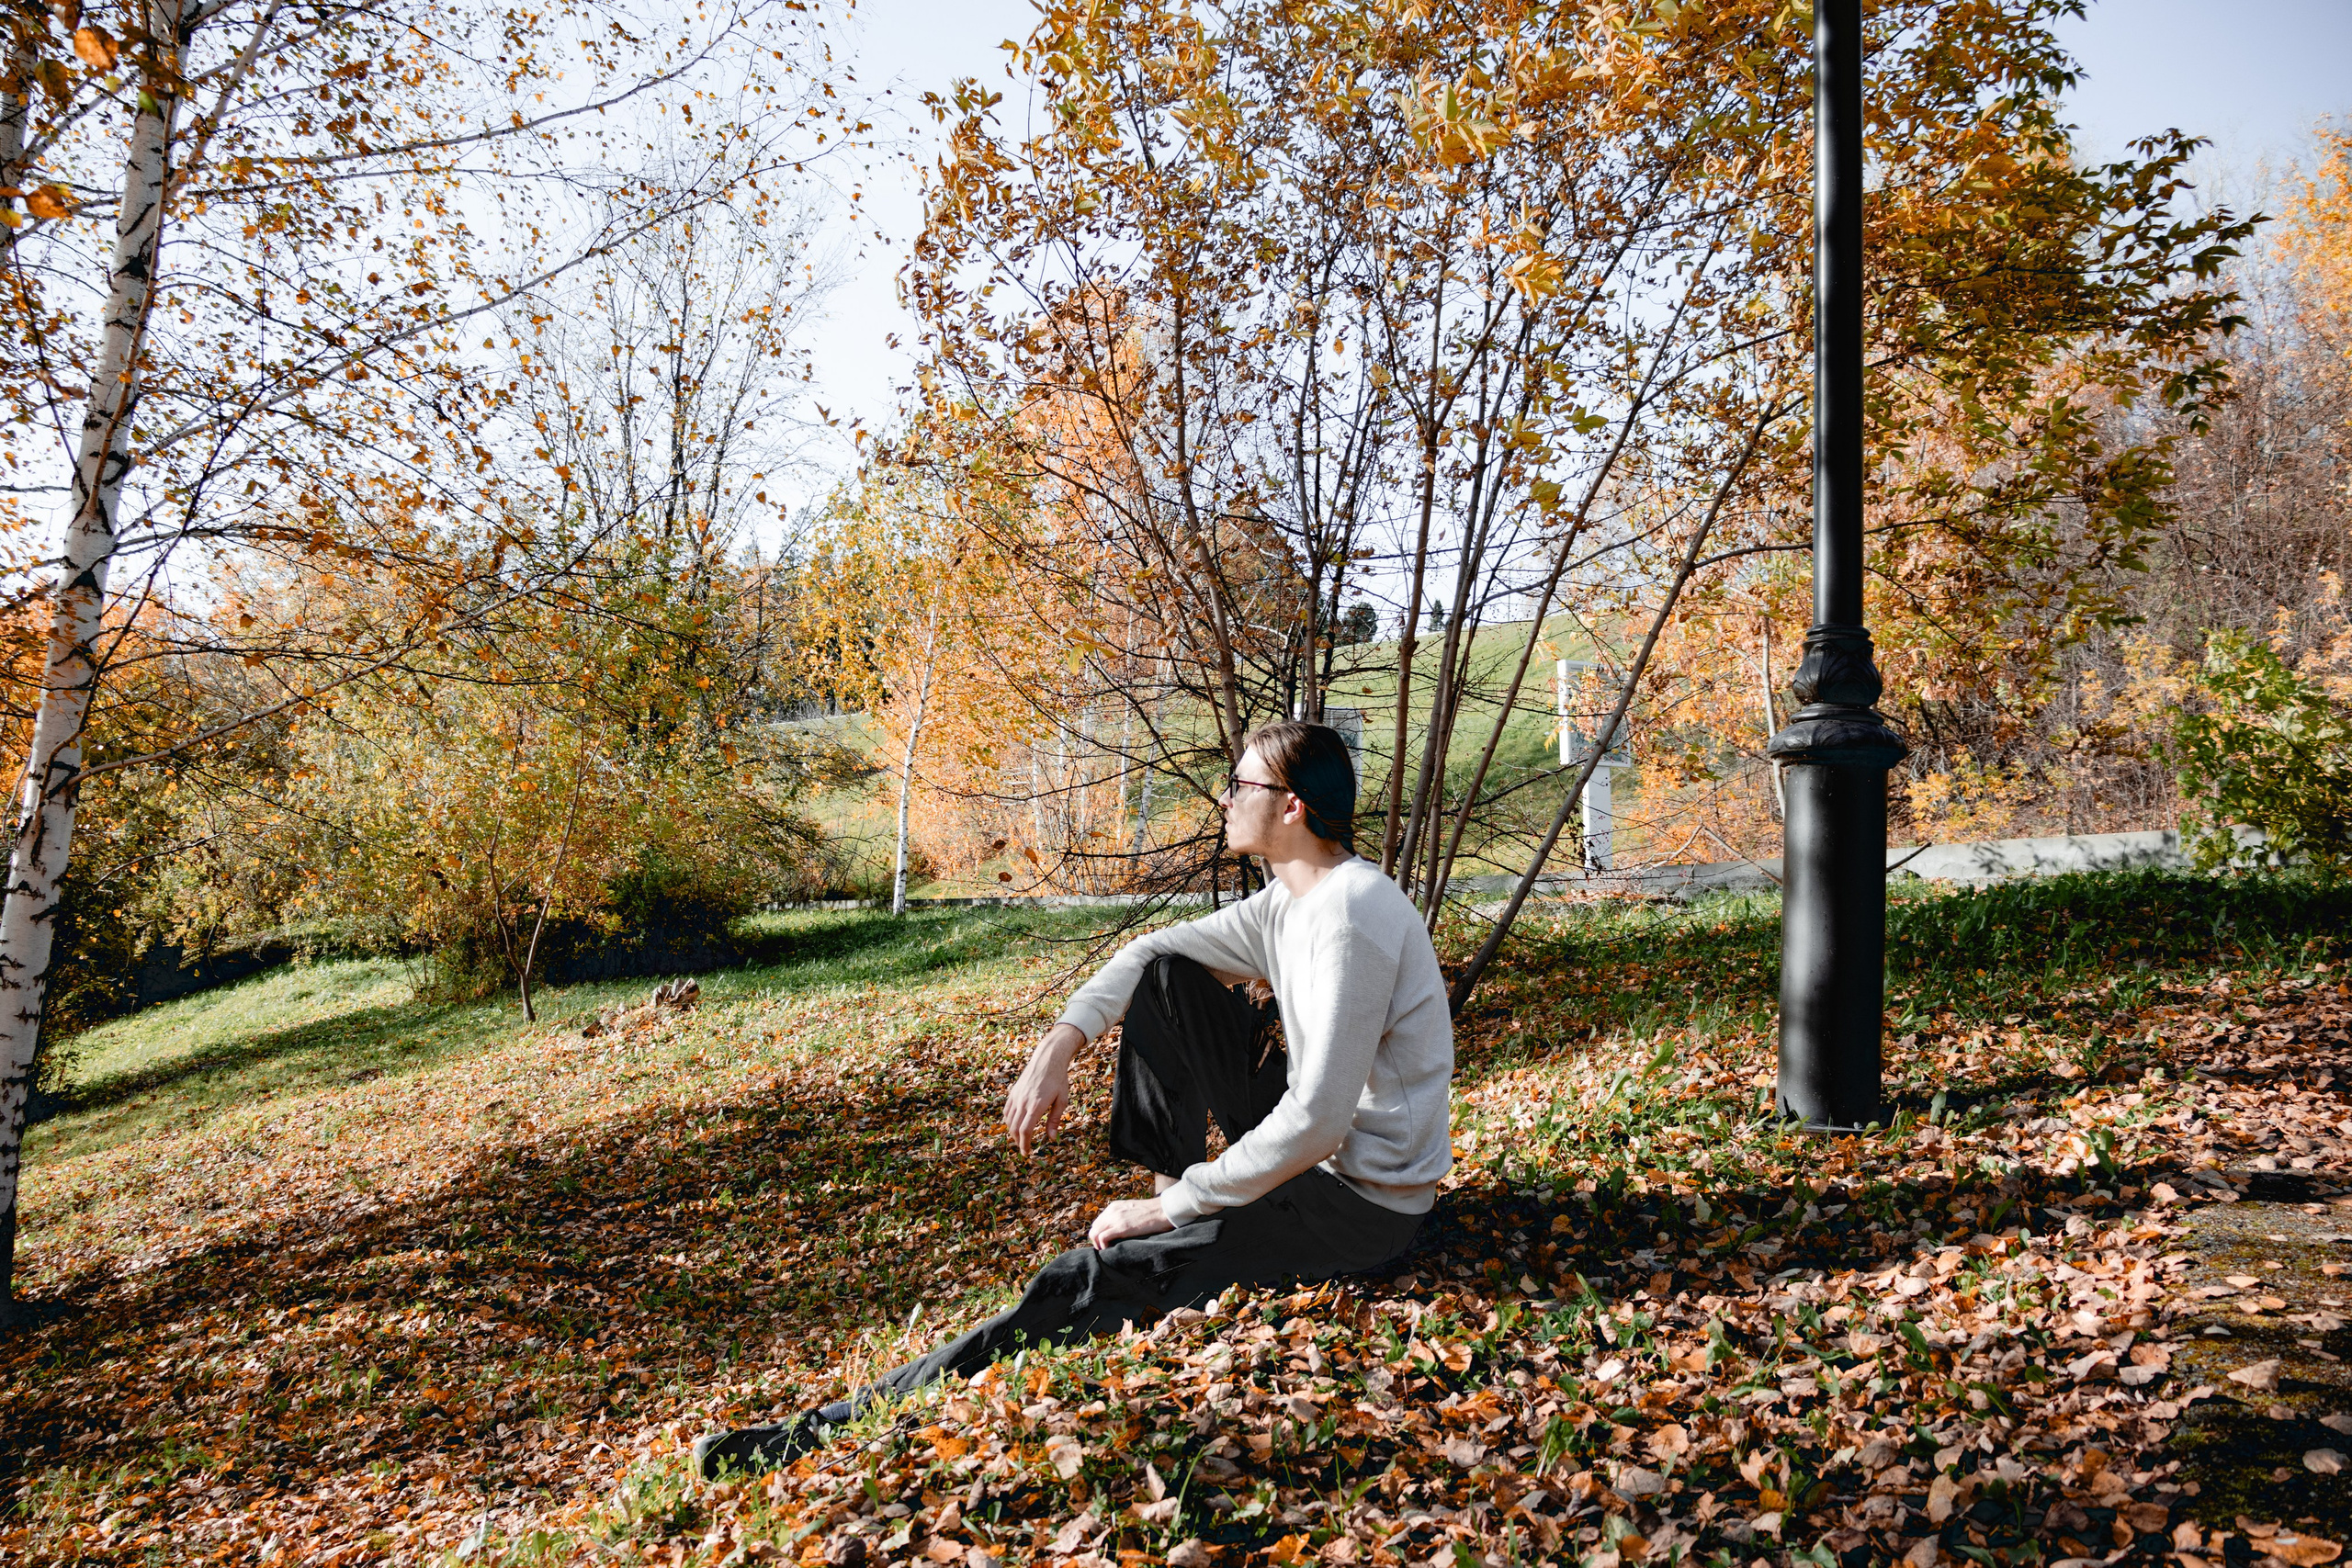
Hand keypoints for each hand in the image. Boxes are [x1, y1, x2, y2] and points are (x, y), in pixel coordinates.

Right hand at [1004, 1022, 1083, 1154]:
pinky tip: (1015, 1125)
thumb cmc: (1058, 1080)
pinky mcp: (1014, 1092)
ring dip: (1013, 1133)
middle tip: (1024, 1149)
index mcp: (1036, 1105)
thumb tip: (1051, 1138)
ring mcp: (1017, 1096)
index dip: (1024, 1144)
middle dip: (1019, 1142)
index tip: (1026, 1153)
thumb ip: (1055, 1120)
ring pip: (1009, 1120)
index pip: (1025, 1130)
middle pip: (1015, 1128)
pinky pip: (1007, 1110)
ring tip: (1021, 1139)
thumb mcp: (1062, 1100)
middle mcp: (1023, 1101)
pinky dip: (1009, 1121)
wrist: (1047, 1059)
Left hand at [1089, 1195, 1173, 1250]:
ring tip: (1106, 1251)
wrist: (1164, 1210)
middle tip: (1105, 1249)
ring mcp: (1116, 1218)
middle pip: (1094, 1228)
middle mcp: (1112, 1211)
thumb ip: (1124, 1217)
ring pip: (1095, 1233)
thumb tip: (1121, 1229)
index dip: (1099, 1234)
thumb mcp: (1133, 1211)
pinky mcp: (1121, 1227)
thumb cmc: (1153, 1213)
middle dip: (1096, 1241)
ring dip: (1098, 1245)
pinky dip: (1103, 1246)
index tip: (1106, 1243)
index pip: (1098, 1222)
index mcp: (1114, 1207)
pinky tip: (1110, 1250)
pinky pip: (1102, 1238)